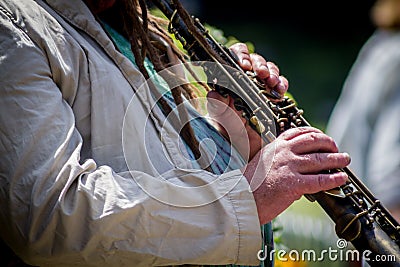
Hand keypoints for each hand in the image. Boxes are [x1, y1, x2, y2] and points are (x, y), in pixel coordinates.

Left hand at [206, 43, 288, 159]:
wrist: (244, 153)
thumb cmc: (228, 135)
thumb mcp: (221, 122)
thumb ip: (217, 108)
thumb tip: (213, 94)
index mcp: (229, 81)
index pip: (234, 57)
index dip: (240, 56)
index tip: (244, 66)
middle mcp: (245, 81)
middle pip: (254, 60)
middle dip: (259, 64)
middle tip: (261, 74)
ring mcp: (261, 88)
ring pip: (270, 70)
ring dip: (272, 72)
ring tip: (271, 83)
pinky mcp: (274, 97)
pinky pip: (281, 84)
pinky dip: (282, 84)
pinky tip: (279, 92)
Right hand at [241, 127, 350, 224]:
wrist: (241, 198)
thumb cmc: (250, 184)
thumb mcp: (263, 162)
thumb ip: (280, 159)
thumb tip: (299, 167)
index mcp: (275, 146)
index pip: (300, 132)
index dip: (316, 133)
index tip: (324, 137)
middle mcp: (284, 153)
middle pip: (314, 141)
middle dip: (330, 143)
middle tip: (337, 149)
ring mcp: (289, 167)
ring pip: (320, 159)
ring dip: (337, 159)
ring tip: (345, 160)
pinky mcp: (293, 184)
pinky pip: (320, 180)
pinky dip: (334, 178)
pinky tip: (341, 178)